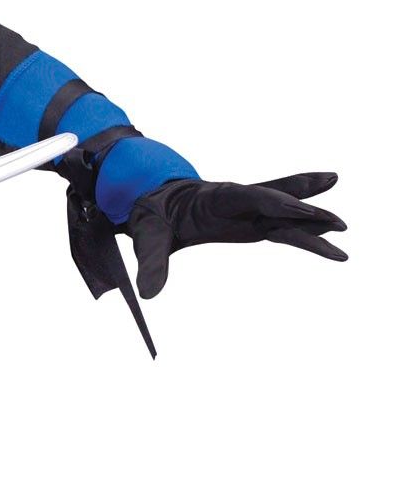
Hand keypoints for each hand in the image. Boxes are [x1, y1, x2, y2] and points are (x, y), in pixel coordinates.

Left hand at [127, 172, 346, 299]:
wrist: (158, 203)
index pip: (247, 196)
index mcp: (214, 197)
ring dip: (314, 217)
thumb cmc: (153, 215)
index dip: (272, 202)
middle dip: (304, 207)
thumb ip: (151, 264)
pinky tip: (329, 238)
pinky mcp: (253, 224)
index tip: (296, 211)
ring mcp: (249, 210)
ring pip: (288, 211)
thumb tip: (148, 295)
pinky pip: (284, 227)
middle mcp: (238, 199)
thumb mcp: (148, 238)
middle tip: (333, 219)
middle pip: (277, 198)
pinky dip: (306, 233)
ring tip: (343, 226)